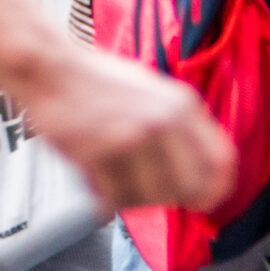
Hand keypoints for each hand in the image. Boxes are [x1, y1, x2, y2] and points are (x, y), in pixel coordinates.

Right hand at [9, 43, 233, 211]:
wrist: (48, 68)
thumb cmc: (97, 82)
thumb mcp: (153, 92)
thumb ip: (181, 127)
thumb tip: (205, 171)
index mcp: (182, 105)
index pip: (221, 160)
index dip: (216, 189)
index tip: (203, 202)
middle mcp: (164, 120)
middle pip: (189, 188)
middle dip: (168, 197)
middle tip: (146, 190)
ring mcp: (132, 137)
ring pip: (151, 197)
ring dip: (132, 196)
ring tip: (113, 175)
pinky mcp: (100, 153)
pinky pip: (115, 198)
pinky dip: (104, 196)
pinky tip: (95, 176)